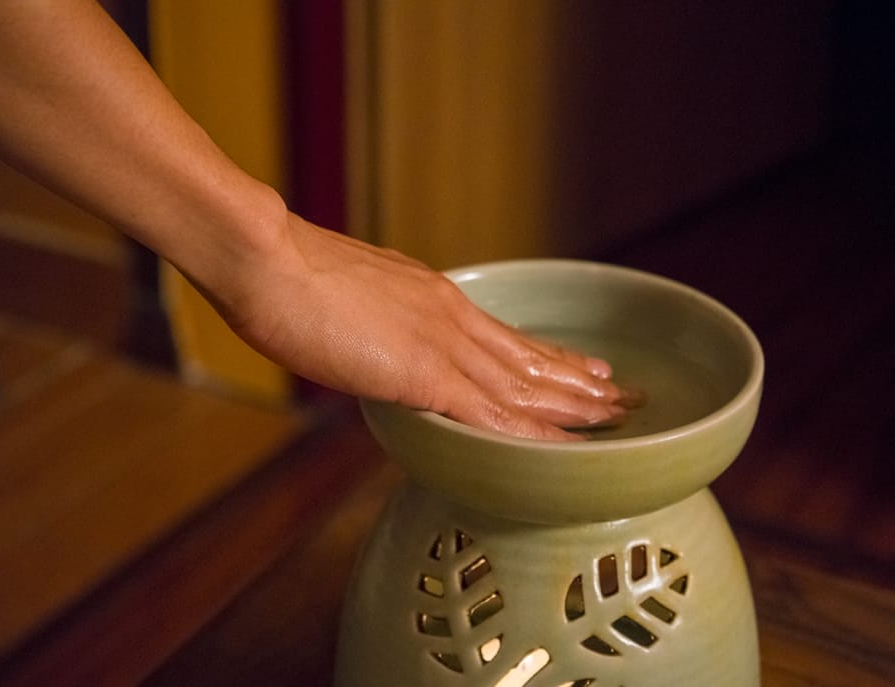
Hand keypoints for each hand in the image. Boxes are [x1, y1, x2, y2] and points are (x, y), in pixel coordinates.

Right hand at [205, 212, 634, 440]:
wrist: (266, 259)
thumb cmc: (290, 279)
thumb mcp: (352, 300)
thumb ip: (382, 326)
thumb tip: (388, 348)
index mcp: (436, 299)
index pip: (510, 337)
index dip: (554, 357)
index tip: (589, 369)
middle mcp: (453, 318)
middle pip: (532, 360)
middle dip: (583, 383)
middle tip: (627, 398)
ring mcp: (442, 345)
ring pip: (525, 385)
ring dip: (575, 405)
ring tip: (618, 417)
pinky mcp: (423, 374)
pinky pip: (491, 413)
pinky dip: (532, 434)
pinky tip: (564, 449)